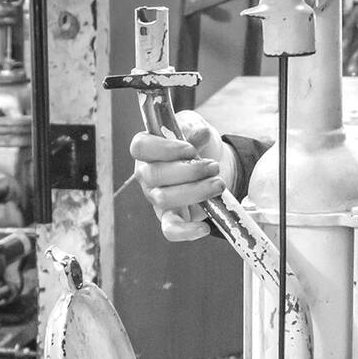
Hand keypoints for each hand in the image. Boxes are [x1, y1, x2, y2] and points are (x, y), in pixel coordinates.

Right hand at [130, 110, 234, 242]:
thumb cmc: (198, 142)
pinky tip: (203, 227)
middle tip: (213, 166)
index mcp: (148, 149)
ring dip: (195, 192)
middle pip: (154, 175)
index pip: (140, 147)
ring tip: (218, 184)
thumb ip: (194, 127)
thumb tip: (199, 134)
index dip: (164, 148)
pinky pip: (169, 229)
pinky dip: (185, 231)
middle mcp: (147, 174)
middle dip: (189, 171)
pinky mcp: (170, 216)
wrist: (214, 162)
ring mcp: (156, 197)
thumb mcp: (197, 127)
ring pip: (163, 199)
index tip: (190, 149)